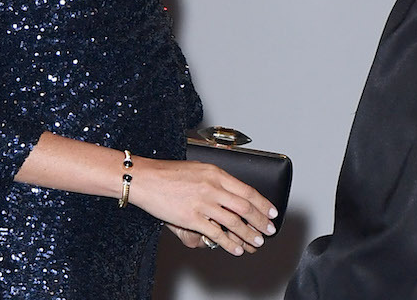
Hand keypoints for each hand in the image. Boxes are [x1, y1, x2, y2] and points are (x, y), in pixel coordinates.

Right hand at [133, 158, 276, 255]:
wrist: (144, 178)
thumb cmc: (167, 173)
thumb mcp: (197, 168)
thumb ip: (215, 179)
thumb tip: (232, 191)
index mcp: (215, 173)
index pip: (247, 190)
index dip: (263, 204)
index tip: (272, 212)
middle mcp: (212, 187)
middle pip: (245, 207)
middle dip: (261, 221)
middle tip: (269, 230)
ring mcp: (202, 203)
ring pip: (234, 222)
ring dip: (249, 234)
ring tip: (257, 241)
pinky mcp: (192, 217)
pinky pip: (216, 233)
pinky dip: (229, 243)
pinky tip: (236, 248)